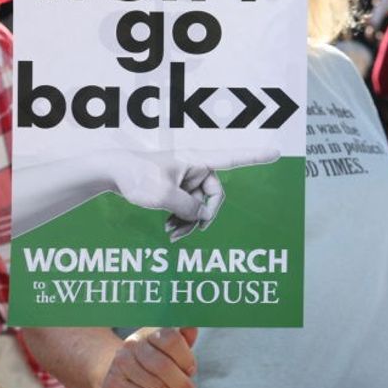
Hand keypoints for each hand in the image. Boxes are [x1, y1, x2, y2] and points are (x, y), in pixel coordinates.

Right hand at [95, 327, 198, 387]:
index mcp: (151, 332)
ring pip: (154, 384)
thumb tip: (192, 329)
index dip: (185, 357)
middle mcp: (134, 344)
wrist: (117, 374)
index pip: (171, 339)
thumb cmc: (152, 360)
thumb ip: (183, 339)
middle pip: (162, 365)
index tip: (191, 370)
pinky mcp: (113, 384)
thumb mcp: (169, 348)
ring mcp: (121, 363)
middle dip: (181, 384)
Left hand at [109, 148, 279, 240]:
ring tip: (171, 235)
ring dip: (189, 221)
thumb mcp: (164, 195)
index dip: (256, 157)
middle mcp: (196, 167)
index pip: (234, 159)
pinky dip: (181, 218)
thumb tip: (202, 216)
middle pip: (214, 196)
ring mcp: (186, 177)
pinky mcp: (177, 185)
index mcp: (198, 160)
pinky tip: (169, 229)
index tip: (277, 153)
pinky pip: (188, 205)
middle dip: (201, 216)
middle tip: (184, 233)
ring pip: (199, 204)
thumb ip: (188, 208)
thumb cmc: (136, 176)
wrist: (109, 172)